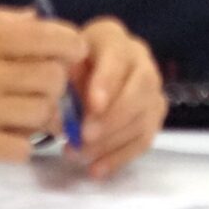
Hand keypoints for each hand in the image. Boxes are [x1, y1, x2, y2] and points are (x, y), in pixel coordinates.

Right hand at [0, 7, 86, 166]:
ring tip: (29, 119)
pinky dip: (21, 146)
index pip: (47, 36)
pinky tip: (6, 140)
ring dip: (44, 119)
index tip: (76, 55)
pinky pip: (20, 148)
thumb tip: (37, 20)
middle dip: (59, 87)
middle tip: (47, 94)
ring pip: (43, 114)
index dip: (71, 47)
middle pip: (52, 77)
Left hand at [70, 18, 164, 179]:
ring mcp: (152, 89)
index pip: (116, 56)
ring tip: (79, 154)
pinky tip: (96, 170)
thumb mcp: (57, 62)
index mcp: (112, 38)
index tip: (92, 105)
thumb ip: (59, 75)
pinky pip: (144, 140)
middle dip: (113, 117)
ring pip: (144, 117)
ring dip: (112, 141)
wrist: (81, 72)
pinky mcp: (153, 116)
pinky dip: (120, 158)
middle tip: (84, 136)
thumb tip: (56, 99)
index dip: (107, 82)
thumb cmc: (64, 65)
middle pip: (140, 88)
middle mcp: (141, 60)